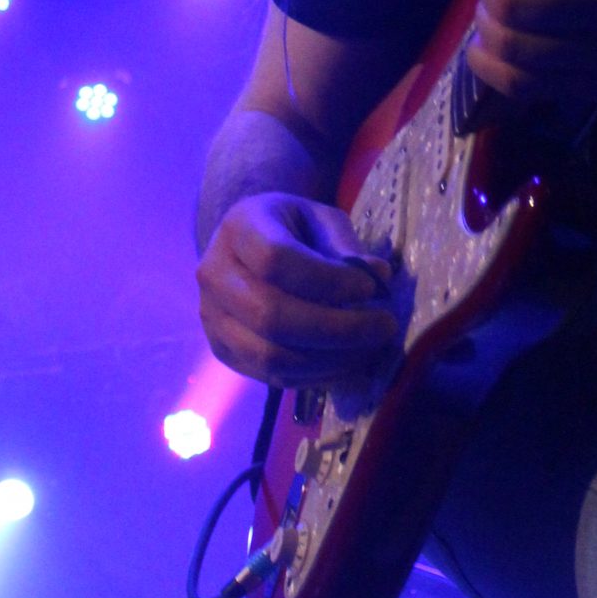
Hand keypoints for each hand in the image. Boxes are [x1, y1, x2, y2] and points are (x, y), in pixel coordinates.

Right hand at [197, 193, 400, 386]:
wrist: (250, 248)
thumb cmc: (293, 230)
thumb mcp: (321, 220)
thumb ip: (345, 246)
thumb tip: (377, 277)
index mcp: (239, 228)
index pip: (275, 260)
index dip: (327, 280)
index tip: (370, 287)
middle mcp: (215, 274)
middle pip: (270, 314)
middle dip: (336, 328)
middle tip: (383, 326)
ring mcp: (213, 318)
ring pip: (269, 354)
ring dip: (329, 359)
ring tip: (370, 348)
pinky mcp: (223, 351)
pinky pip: (270, 376)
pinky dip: (316, 376)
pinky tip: (349, 365)